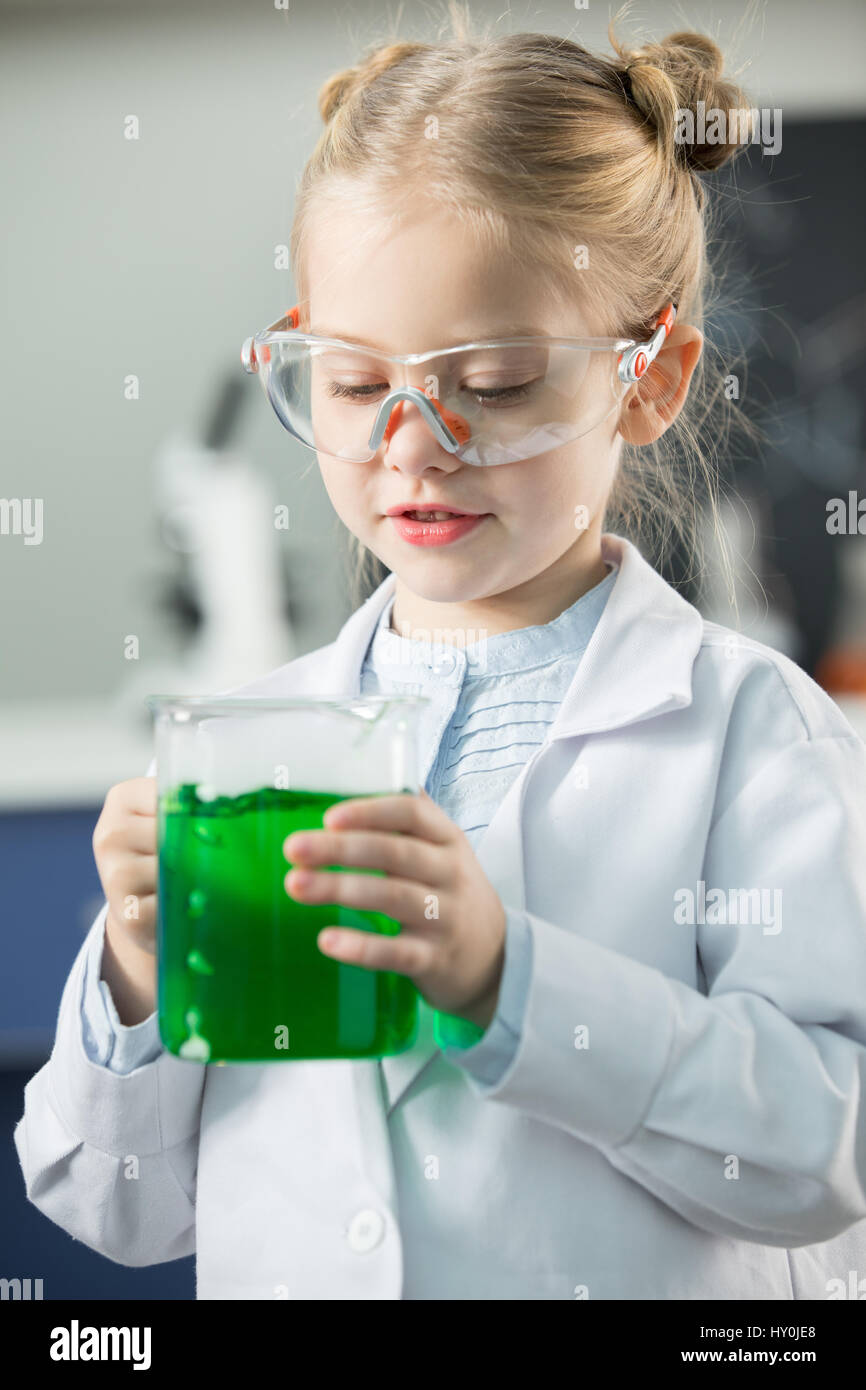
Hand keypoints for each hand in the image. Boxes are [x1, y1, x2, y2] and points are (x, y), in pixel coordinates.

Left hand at [282, 790, 506, 1029]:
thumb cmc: (448, 889)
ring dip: (340, 890)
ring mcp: (445, 917)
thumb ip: (406, 817)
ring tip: (296, 886)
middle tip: (294, 848)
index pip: (412, 813)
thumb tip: (356, 772)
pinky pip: (396, 952)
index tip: (329, 817)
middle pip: (395, 853)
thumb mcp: (441, 848)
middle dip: (341, 849)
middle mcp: (449, 872)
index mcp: (447, 837)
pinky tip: (327, 940)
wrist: (493, 954)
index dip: (370, 812)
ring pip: (392, 898)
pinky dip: (361, 947)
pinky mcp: (434, 959)